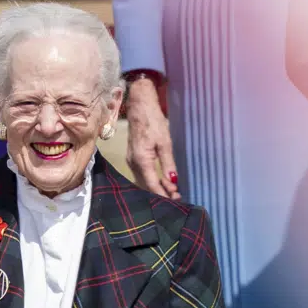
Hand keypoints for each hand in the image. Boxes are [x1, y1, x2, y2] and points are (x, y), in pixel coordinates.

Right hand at [124, 78, 179, 199]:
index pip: (152, 185)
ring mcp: (131, 161)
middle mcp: (133, 163)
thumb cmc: (153, 122)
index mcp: (141, 160)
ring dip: (157, 188)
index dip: (164, 194)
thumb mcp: (165, 143)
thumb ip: (169, 164)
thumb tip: (173, 181)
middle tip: (176, 197)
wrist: (139, 107)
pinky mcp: (133, 158)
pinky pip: (142, 175)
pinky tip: (162, 181)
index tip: (176, 199)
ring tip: (172, 190)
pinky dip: (152, 180)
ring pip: (144, 182)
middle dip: (161, 193)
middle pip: (146, 186)